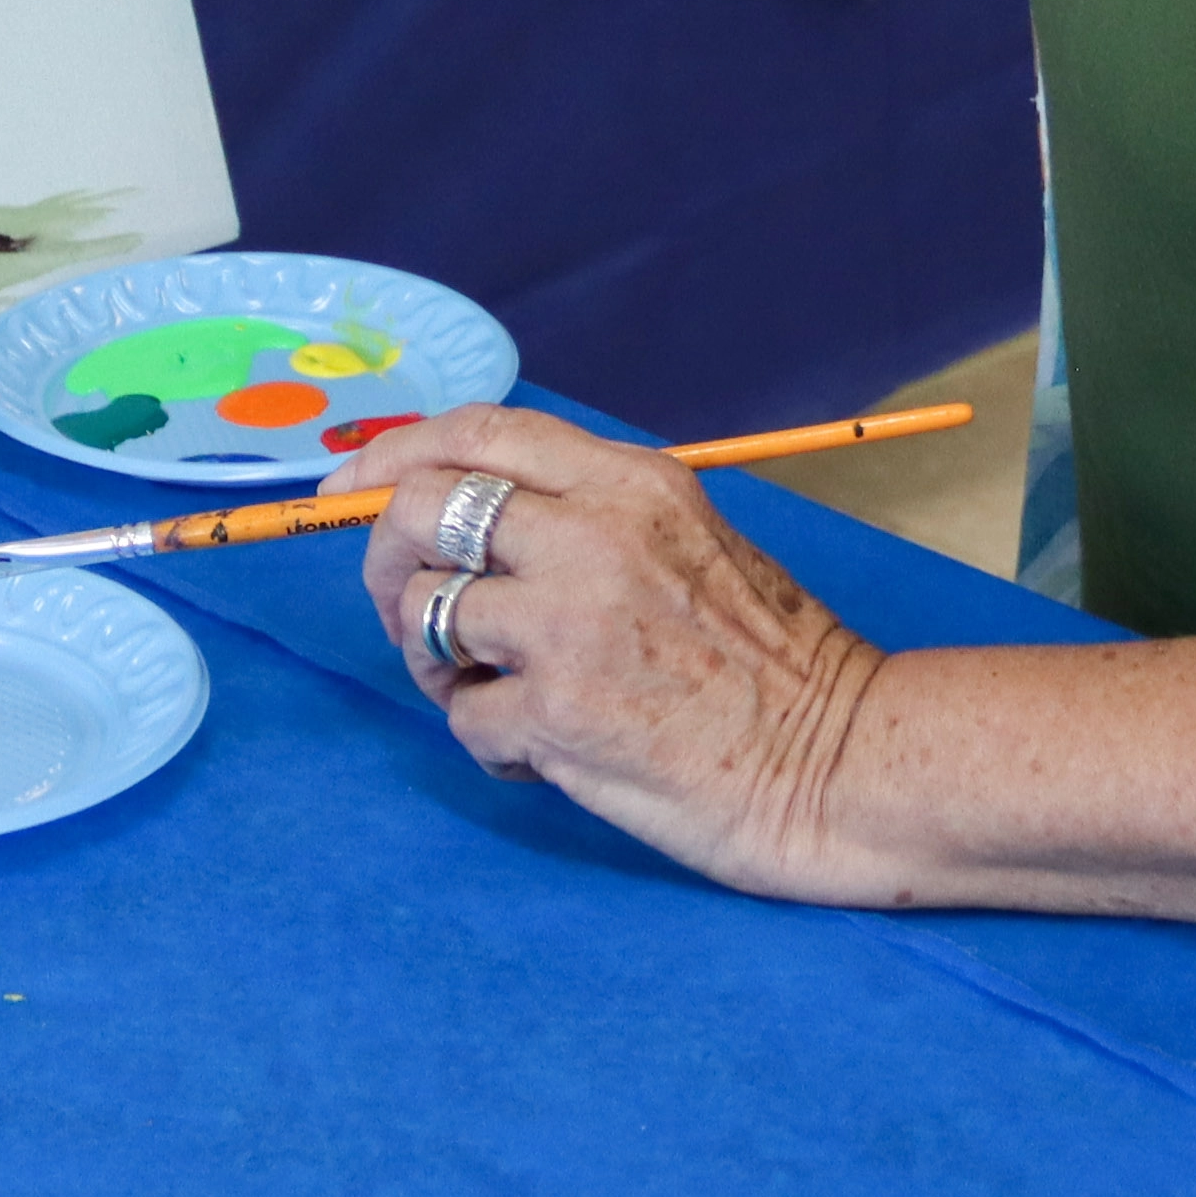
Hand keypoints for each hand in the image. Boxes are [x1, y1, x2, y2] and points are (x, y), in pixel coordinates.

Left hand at [343, 405, 890, 901]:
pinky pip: (465, 716)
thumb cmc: (776, 664)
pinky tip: (550, 749)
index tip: (348, 491)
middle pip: (418, 512)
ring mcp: (571, 626)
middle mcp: (594, 536)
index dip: (393, 456)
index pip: (476, 433)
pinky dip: (491, 738)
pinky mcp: (559, 716)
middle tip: (411, 612)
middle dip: (386, 563)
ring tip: (499, 693)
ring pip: (427, 618)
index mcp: (632, 483)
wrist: (847, 763)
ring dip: (439, 664)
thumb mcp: (691, 540)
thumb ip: (586, 517)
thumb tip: (456, 519)